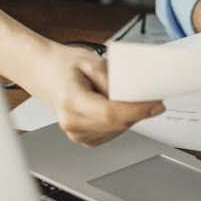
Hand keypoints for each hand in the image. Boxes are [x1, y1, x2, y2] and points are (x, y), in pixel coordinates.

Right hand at [23, 41, 165, 146]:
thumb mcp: (91, 60)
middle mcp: (72, 123)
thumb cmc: (64, 65)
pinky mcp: (84, 139)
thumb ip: (114, 77)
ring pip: (118, 130)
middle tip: (152, 96)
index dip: (137, 110)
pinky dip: (121, 121)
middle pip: (118, 124)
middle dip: (139, 111)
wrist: (44, 73)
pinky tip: (116, 106)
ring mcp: (76, 134)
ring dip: (131, 116)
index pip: (111, 113)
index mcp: (71, 101)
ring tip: (125, 96)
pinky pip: (112, 133)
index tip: (156, 103)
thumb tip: (136, 92)